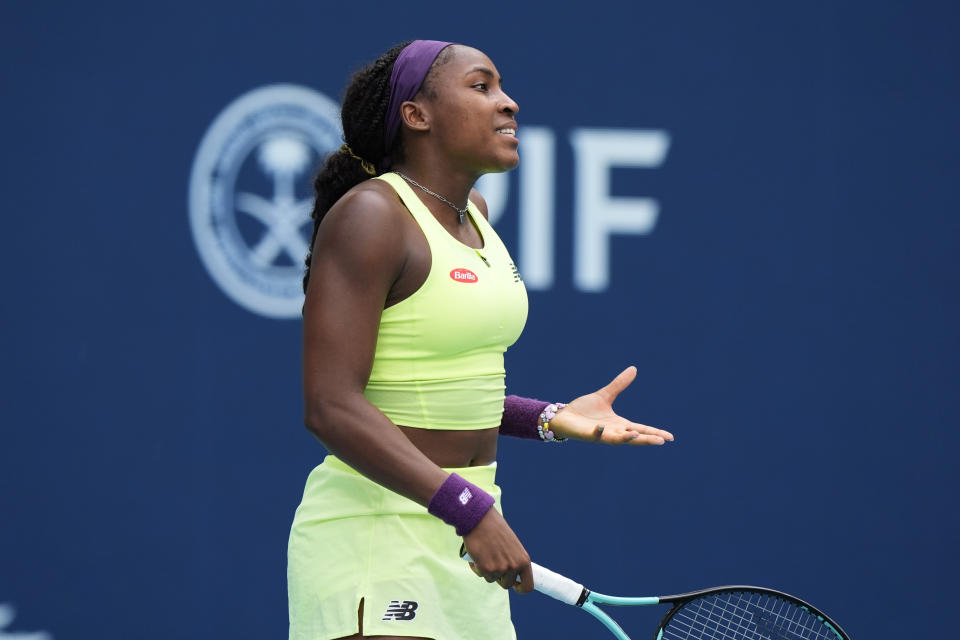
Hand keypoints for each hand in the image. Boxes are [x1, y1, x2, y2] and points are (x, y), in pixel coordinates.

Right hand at [462, 508, 533, 593]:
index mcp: (524, 560)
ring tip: (484, 554)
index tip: (514, 585)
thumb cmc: (496, 529)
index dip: (520, 588)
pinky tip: (476, 555)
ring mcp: (500, 568)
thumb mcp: (512, 544)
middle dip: (498, 577)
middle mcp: (514, 566)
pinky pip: (480, 574)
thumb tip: (511, 573)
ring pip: (491, 579)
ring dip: (486, 570)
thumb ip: (514, 559)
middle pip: (507, 584)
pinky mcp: (486, 568)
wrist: (481, 519)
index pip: (528, 586)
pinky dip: (476, 567)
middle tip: (492, 563)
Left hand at [549, 366, 673, 444]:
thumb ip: (619, 385)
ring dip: (626, 438)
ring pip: (616, 440)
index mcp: (619, 425)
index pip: (641, 429)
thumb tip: (634, 369)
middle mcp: (613, 432)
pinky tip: (603, 428)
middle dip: (647, 439)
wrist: (564, 417)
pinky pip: (595, 435)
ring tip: (637, 435)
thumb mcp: (605, 395)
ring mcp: (601, 435)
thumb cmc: (584, 410)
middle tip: (662, 441)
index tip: (670, 437)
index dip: (654, 432)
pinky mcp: (588, 434)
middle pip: (634, 437)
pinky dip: (599, 433)